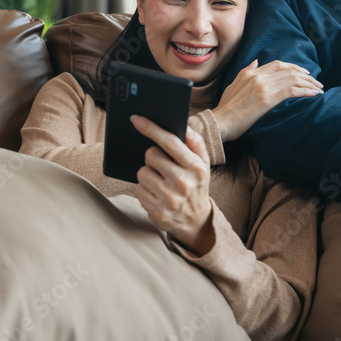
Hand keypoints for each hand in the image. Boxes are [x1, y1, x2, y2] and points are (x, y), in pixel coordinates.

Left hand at [131, 115, 215, 254]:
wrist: (196, 220)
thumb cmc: (196, 185)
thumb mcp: (204, 164)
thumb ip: (195, 142)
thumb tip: (183, 125)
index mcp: (196, 168)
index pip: (170, 142)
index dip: (152, 129)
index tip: (136, 120)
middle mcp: (183, 183)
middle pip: (151, 155)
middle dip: (153, 157)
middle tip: (162, 166)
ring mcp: (169, 199)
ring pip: (142, 172)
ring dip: (148, 174)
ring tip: (161, 182)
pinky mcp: (157, 211)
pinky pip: (138, 189)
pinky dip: (144, 189)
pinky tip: (156, 194)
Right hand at [212, 59, 323, 141]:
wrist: (219, 122)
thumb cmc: (225, 109)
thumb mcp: (233, 85)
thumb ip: (245, 73)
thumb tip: (256, 62)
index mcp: (250, 73)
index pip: (277, 64)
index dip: (294, 67)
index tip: (305, 73)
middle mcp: (257, 76)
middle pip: (288, 70)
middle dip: (306, 75)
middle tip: (317, 82)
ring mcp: (263, 87)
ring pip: (292, 79)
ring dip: (309, 83)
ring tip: (319, 88)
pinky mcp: (267, 99)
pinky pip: (291, 90)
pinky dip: (305, 91)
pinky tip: (314, 94)